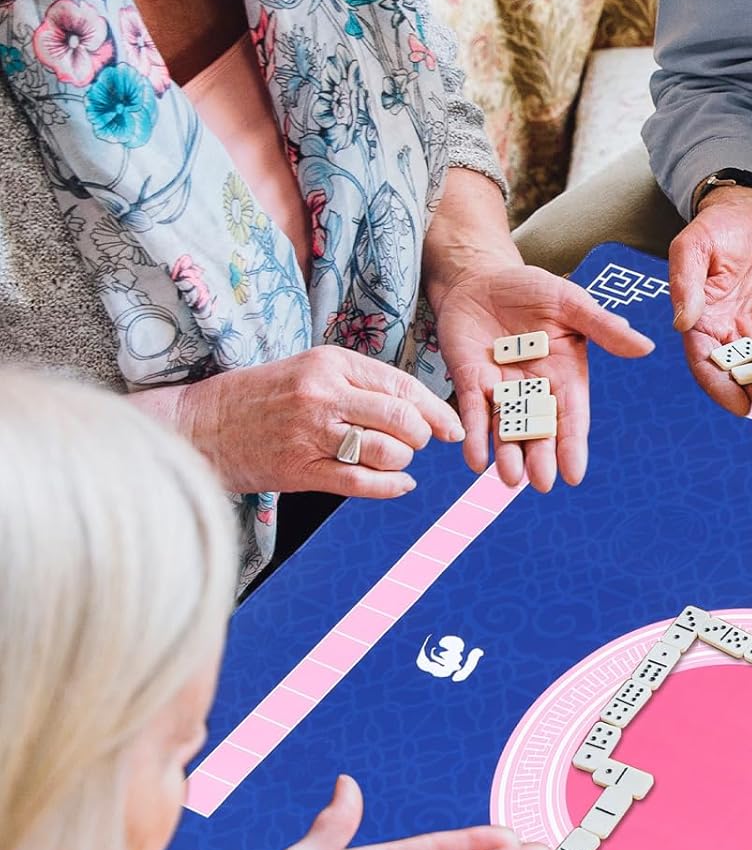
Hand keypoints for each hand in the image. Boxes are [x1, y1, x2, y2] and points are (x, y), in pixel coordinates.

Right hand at [174, 346, 462, 497]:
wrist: (201, 426)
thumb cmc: (262, 397)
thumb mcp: (311, 370)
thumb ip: (360, 384)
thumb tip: (419, 408)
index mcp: (330, 362)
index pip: (401, 385)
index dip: (436, 409)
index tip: (452, 426)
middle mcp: (323, 394)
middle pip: (401, 419)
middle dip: (421, 436)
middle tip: (419, 443)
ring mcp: (311, 433)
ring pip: (386, 451)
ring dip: (402, 460)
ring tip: (393, 459)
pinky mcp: (301, 469)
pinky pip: (363, 483)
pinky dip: (391, 486)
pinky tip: (400, 484)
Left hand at [434, 262, 654, 491]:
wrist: (482, 276)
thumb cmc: (531, 289)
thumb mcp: (571, 303)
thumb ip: (603, 327)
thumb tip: (646, 346)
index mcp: (566, 375)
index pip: (571, 416)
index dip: (573, 445)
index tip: (574, 474)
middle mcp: (535, 390)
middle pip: (539, 431)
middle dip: (540, 457)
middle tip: (541, 482)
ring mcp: (502, 389)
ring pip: (507, 429)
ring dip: (508, 455)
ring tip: (510, 478)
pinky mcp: (471, 382)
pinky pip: (474, 413)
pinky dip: (474, 436)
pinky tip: (475, 460)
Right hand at [669, 187, 751, 425]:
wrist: (750, 213)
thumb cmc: (716, 228)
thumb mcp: (692, 248)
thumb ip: (685, 284)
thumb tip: (683, 322)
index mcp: (699, 321)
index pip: (705, 365)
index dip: (721, 389)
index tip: (740, 406)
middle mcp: (725, 332)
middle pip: (739, 375)